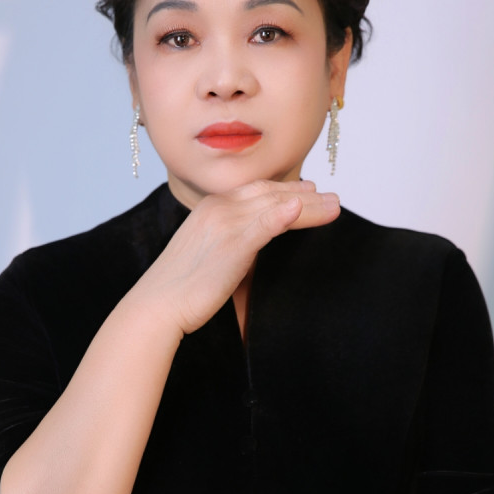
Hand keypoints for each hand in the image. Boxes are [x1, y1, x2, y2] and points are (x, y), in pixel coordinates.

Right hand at [137, 179, 339, 333]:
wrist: (158, 304)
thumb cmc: (179, 286)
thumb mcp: (207, 254)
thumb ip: (232, 244)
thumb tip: (253, 250)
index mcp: (211, 208)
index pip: (257, 191)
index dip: (286, 189)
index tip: (309, 190)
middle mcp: (220, 208)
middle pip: (271, 194)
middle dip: (305, 194)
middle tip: (333, 197)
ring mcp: (227, 224)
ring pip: (276, 205)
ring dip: (310, 204)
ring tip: (335, 206)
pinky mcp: (233, 245)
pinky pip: (266, 224)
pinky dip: (285, 214)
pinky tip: (305, 208)